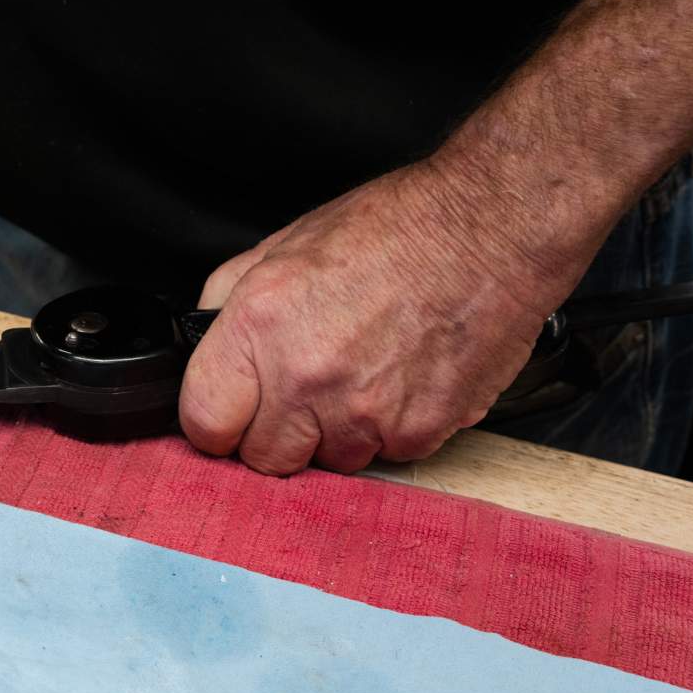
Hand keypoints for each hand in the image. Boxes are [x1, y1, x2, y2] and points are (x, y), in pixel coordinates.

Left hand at [178, 158, 597, 474]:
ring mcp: (365, 412)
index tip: (231, 412)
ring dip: (336, 432)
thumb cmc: (394, 229)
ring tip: (363, 370)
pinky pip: (387, 456)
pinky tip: (402, 376)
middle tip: (303, 389)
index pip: (204, 423)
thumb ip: (229, 303)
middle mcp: (307, 377)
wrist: (488, 229)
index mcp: (261, 325)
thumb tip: (205, 345)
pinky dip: (391, 429)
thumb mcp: (283, 246)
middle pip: (263, 459)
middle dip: (276, 432)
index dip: (216, 420)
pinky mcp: (420, 433)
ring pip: (329, 463)